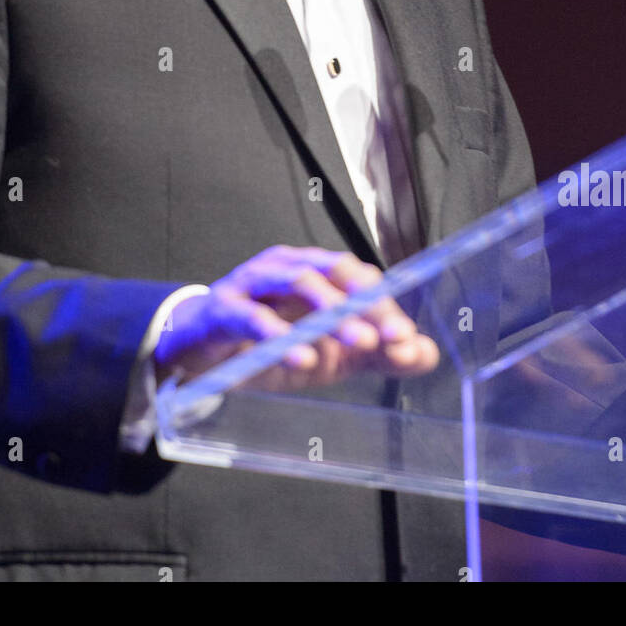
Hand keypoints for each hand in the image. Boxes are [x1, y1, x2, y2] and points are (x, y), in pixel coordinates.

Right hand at [153, 245, 438, 389]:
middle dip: (365, 303)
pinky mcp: (224, 307)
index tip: (406, 338)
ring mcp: (254, 283)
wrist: (200, 355)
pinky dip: (278, 335)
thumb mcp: (329, 354)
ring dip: (330, 311)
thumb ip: (376, 354)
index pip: (359, 278)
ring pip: (297, 282)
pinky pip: (252, 316)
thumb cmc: (266, 344)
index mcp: (315, 271)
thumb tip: (424, 353)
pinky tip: (300, 359)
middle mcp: (287, 267)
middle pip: (333, 270)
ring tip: (355, 342)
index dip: (385, 305)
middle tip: (388, 338)